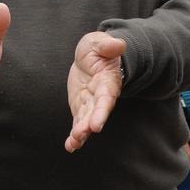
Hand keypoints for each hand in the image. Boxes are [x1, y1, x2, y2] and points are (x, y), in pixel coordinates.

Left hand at [65, 31, 124, 152]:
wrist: (89, 58)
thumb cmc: (96, 49)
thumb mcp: (98, 42)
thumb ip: (107, 45)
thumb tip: (119, 43)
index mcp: (107, 82)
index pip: (106, 98)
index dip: (101, 111)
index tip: (96, 125)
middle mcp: (101, 96)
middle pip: (96, 113)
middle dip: (89, 124)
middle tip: (81, 134)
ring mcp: (91, 104)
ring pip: (87, 120)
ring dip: (81, 133)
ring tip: (74, 143)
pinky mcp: (82, 108)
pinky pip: (79, 123)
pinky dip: (75, 135)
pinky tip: (70, 146)